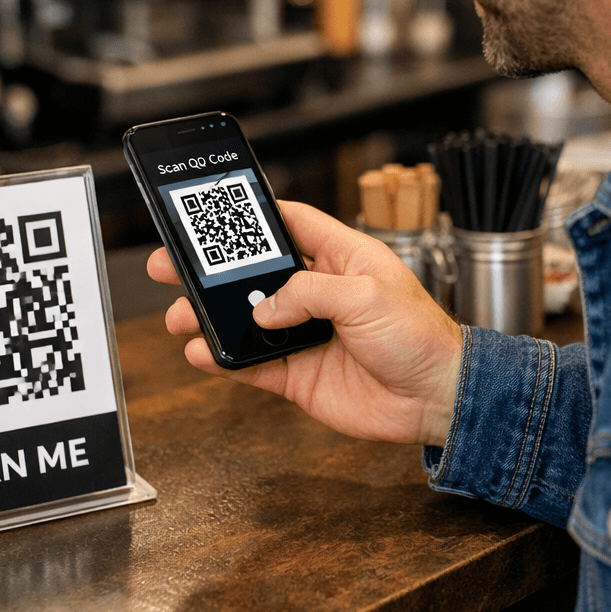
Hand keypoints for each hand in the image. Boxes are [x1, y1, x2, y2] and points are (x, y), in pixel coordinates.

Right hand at [146, 201, 463, 446]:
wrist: (437, 398)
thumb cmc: (421, 336)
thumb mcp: (368, 294)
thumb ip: (309, 293)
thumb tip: (263, 308)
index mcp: (340, 258)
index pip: (290, 225)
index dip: (254, 216)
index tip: (215, 212)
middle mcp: (317, 293)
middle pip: (253, 274)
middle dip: (212, 270)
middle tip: (173, 264)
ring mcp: (304, 334)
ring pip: (244, 320)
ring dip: (208, 317)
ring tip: (177, 314)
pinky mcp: (298, 374)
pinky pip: (251, 365)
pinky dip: (223, 360)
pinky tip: (200, 353)